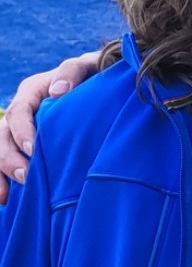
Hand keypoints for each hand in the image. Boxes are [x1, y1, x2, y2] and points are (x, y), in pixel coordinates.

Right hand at [0, 52, 100, 203]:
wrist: (105, 87)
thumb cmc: (96, 74)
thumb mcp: (88, 66)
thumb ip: (73, 71)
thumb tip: (58, 91)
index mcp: (32, 91)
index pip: (18, 112)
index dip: (22, 132)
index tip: (34, 150)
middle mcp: (22, 111)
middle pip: (1, 136)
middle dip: (8, 158)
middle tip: (25, 177)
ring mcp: (21, 130)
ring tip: (7, 196)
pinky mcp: (26, 147)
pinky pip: (5, 164)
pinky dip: (1, 182)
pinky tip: (6, 200)